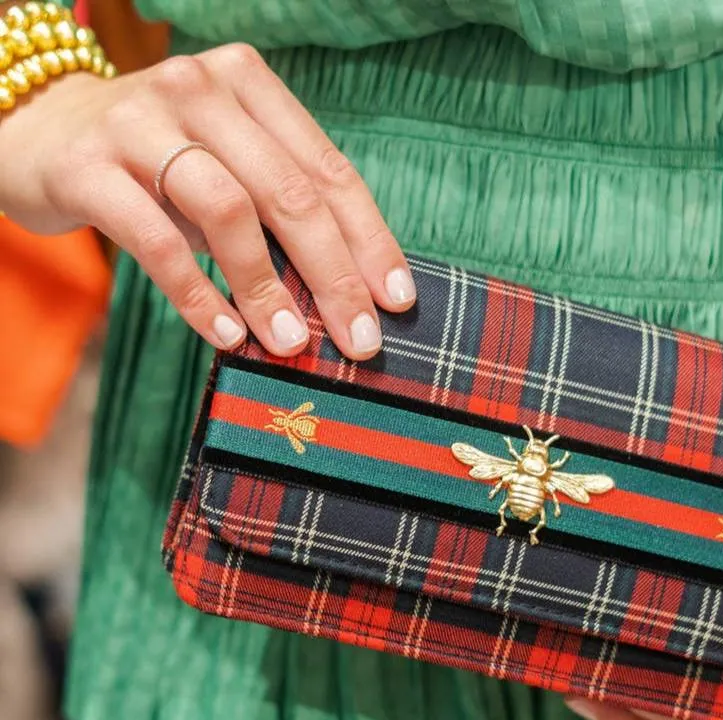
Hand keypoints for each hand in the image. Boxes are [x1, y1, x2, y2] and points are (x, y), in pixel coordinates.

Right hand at [0, 45, 416, 358]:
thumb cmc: (154, 162)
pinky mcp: (89, 167)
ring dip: (266, 288)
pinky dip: (198, 295)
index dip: (369, 241)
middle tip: (360, 340)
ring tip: (291, 344)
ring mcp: (141, 122)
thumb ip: (275, 210)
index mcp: (249, 86)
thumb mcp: (224, 166)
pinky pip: (157, 241)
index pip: (328, 172)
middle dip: (334, 275)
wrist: (37, 130)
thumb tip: (339, 294)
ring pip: (228, 212)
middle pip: (289, 194)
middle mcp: (200, 90)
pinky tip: (224, 335)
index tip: (397, 300)